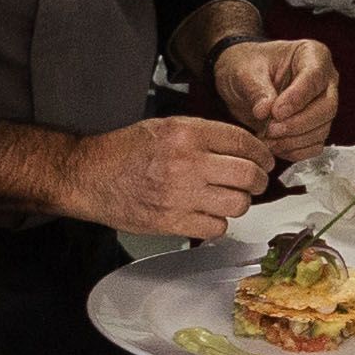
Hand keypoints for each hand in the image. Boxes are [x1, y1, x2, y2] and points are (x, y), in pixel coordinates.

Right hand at [61, 116, 273, 241]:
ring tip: (229, 199)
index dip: (261, 153)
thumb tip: (241, 147)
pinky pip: (216, 228)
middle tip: (256, 183)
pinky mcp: (172, 222)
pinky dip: (217, 224)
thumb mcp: (165, 127)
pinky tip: (208, 215)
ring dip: (239, 204)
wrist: (89, 175)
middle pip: (247, 175)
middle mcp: (187, 163)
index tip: (265, 160)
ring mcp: (180, 195)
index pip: (242, 141)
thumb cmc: (124, 151)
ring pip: (237, 204)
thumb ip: (202, 134)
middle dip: (259, 181)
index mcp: (186, 134)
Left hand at [213, 38, 337, 163]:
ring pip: (322, 129)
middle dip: (298, 123)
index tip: (276, 112)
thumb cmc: (247, 66)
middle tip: (270, 129)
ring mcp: (323, 105)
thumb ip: (257, 90)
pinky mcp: (315, 127)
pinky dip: (295, 151)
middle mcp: (324, 80)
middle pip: (327, 108)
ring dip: (294, 140)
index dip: (297, 98)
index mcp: (312, 54)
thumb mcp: (244, 71)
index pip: (315, 78)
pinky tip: (274, 146)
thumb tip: (265, 112)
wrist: (242, 80)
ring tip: (266, 139)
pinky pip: (315, 145)